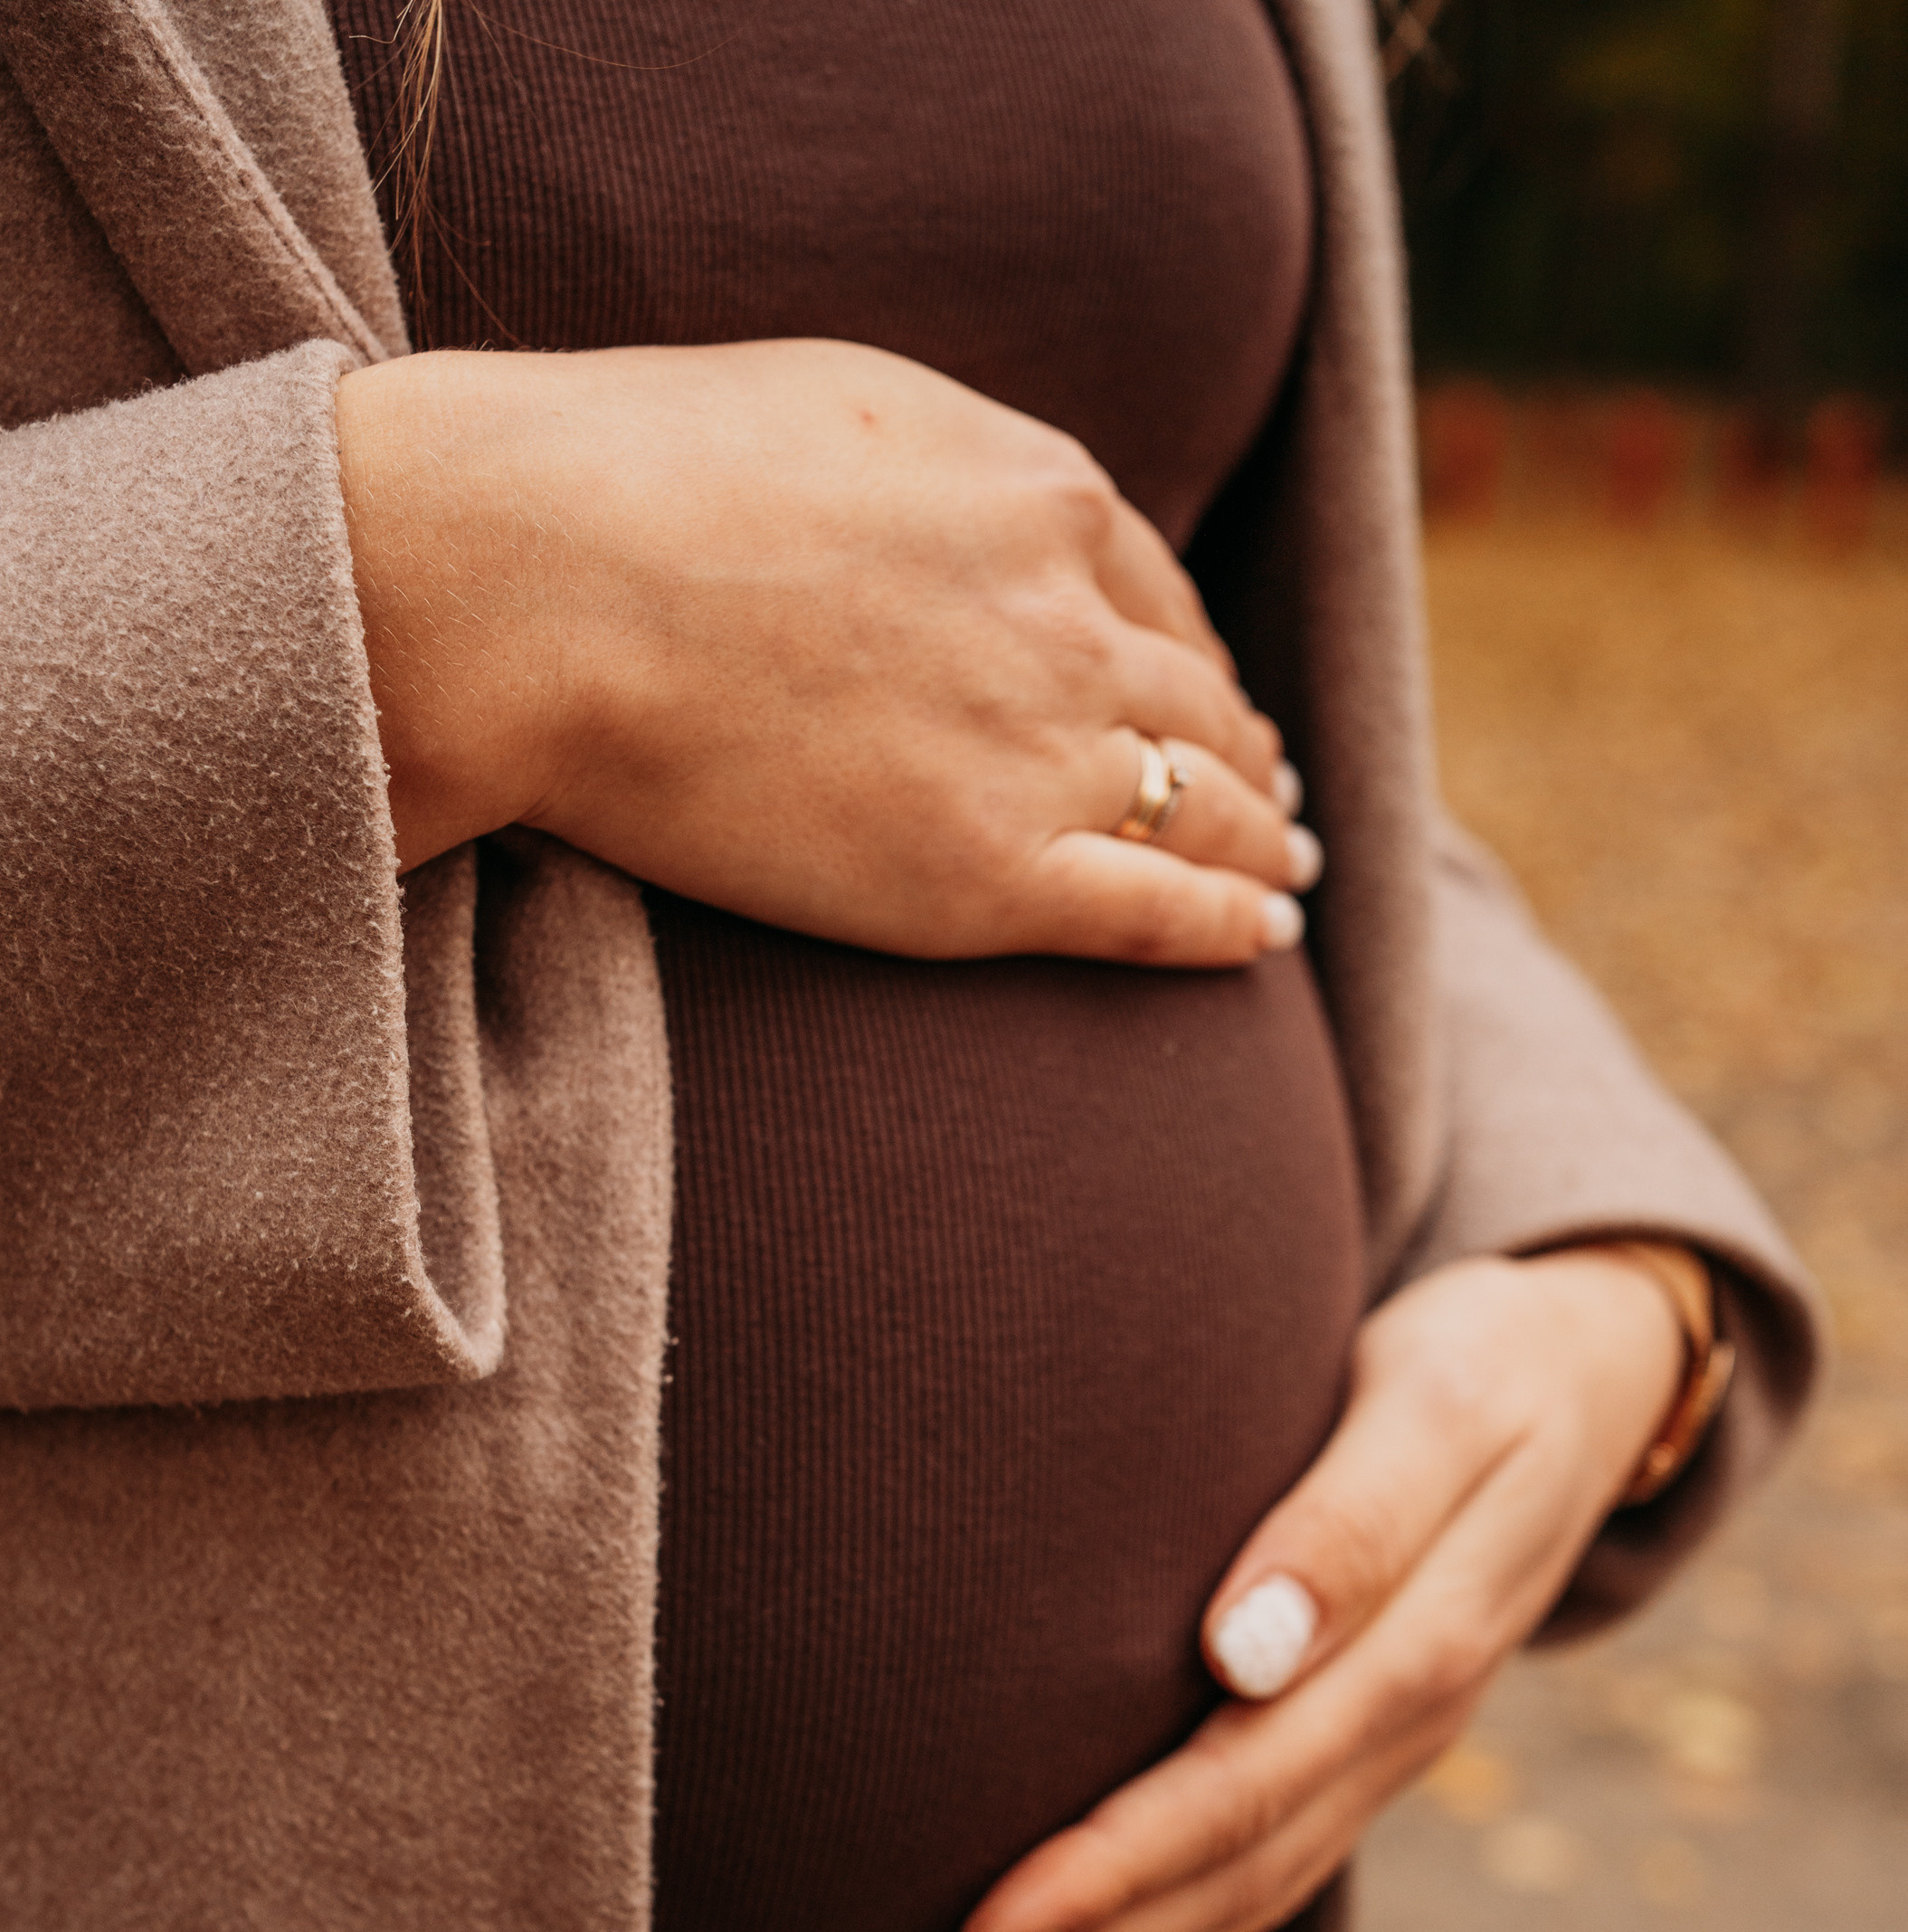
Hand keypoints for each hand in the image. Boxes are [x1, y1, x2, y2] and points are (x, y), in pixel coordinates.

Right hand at [334, 341, 1317, 963]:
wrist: (545, 585)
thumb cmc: (635, 479)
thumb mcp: (835, 411)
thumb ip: (938, 476)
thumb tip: (972, 511)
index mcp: (1041, 495)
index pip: (1157, 595)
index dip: (1193, 659)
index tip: (1206, 697)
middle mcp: (1069, 621)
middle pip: (1196, 703)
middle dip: (1242, 753)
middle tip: (1271, 795)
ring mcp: (1039, 751)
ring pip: (1199, 806)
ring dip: (1255, 842)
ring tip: (1279, 874)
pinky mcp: (987, 877)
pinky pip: (1157, 910)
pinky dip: (1225, 927)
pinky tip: (1257, 941)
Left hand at [939, 1248, 1686, 1931]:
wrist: (1583, 1377)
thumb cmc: (1481, 1364)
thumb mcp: (1436, 1406)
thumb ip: (1350, 1524)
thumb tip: (1245, 1654)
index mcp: (1414, 1650)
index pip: (1241, 1789)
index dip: (1114, 1870)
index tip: (991, 1925)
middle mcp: (1405, 1726)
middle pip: (1239, 1868)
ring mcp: (1393, 1748)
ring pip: (1254, 1891)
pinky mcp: (1369, 1741)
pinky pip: (1276, 1866)